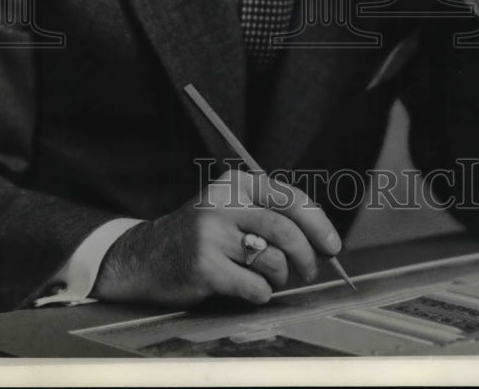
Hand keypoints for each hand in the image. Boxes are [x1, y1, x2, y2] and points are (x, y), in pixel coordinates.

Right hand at [91, 168, 341, 307]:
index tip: (332, 244)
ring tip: (269, 279)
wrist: (146, 255)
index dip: (317, 223)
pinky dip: (261, 293)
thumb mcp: (230, 207)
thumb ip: (268, 212)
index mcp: (235, 183)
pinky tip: (248, 289)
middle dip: (307, 256)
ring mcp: (211, 235)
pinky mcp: (204, 267)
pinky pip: (255, 286)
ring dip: (280, 277)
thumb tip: (320, 236)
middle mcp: (223, 203)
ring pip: (273, 259)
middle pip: (285, 229)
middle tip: (310, 271)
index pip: (289, 198)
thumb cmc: (201, 233)